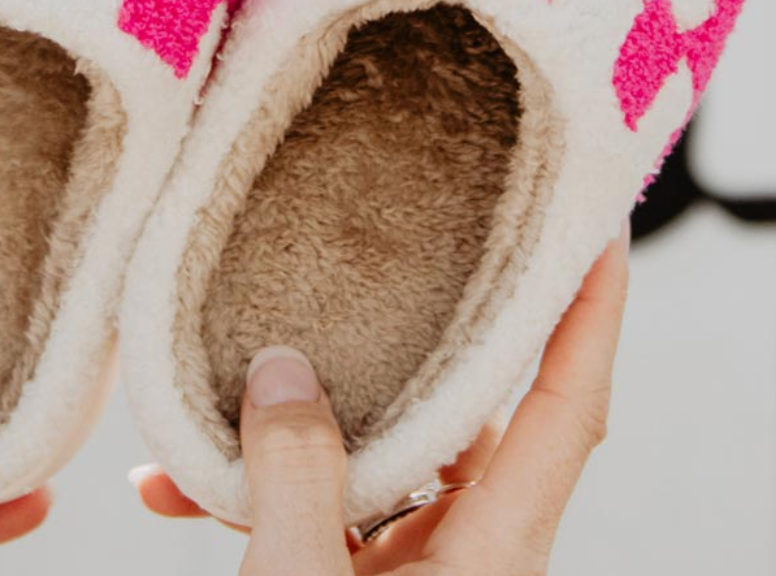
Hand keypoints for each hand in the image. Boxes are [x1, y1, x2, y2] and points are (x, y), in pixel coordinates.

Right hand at [136, 222, 629, 574]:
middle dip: (416, 344)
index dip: (593, 317)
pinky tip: (171, 487)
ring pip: (379, 459)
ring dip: (301, 428)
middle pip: (469, 414)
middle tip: (385, 266)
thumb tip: (282, 368)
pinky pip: (323, 511)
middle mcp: (466, 555)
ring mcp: (412, 572)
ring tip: (221, 394)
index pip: (569, 409)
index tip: (605, 232)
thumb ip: (296, 476)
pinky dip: (259, 489)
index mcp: (490, 554)